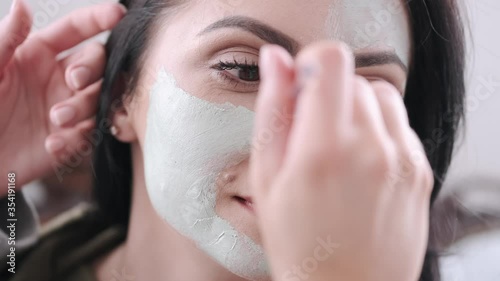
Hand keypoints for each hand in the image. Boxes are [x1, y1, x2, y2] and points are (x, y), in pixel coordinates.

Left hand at [0, 0, 125, 193]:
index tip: (118, 13)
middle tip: (74, 81)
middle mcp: (59, 78)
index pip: (76, 30)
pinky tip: (53, 144)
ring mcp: (69, 108)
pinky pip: (91, 134)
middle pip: (98, 62)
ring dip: (84, 107)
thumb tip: (23, 4)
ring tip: (56, 120)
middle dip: (91, 69)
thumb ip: (8, 39)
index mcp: (38, 55)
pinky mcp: (72, 139)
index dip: (98, 19)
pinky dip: (77, 139)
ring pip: (101, 98)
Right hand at [250, 43, 432, 280]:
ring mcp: (402, 161)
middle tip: (313, 135)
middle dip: (328, 96)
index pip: (331, 61)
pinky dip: (379, 131)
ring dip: (357, 109)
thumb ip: (272, 112)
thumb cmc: (299, 244)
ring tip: (339, 148)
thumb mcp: (267, 179)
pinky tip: (361, 164)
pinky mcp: (420, 171)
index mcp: (323, 150)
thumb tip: (276, 61)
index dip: (311, 64)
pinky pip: (400, 124)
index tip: (302, 87)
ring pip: (381, 96)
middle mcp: (371, 150)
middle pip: (353, 79)